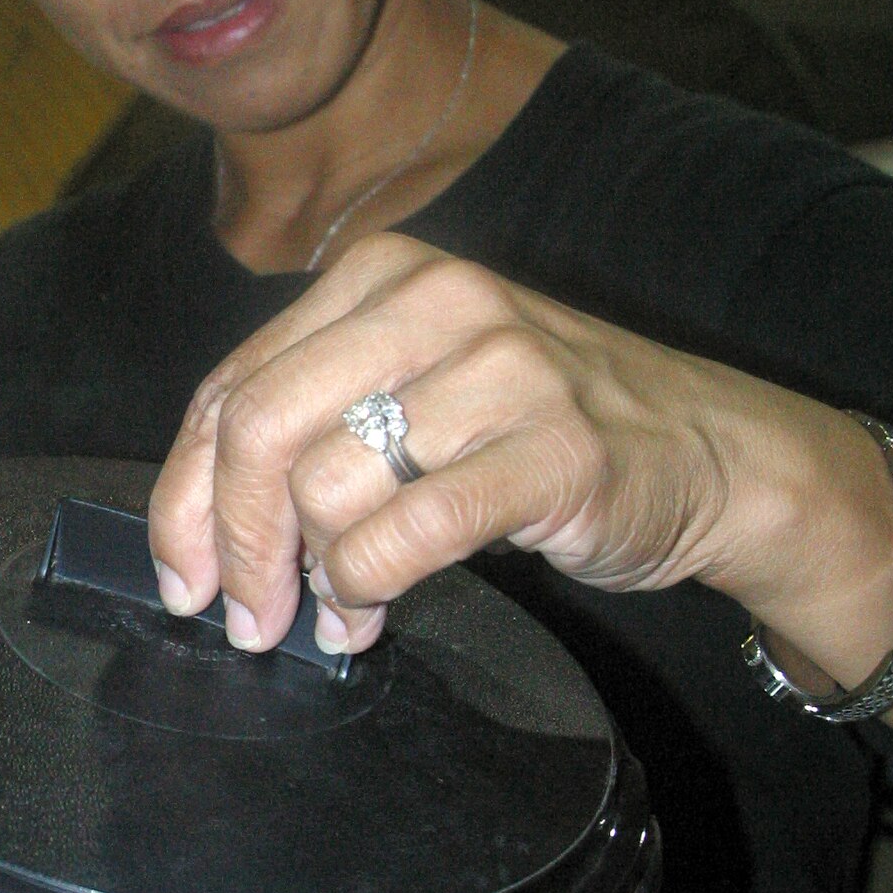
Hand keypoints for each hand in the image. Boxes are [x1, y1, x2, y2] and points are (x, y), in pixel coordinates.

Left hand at [148, 233, 892, 666]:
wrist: (713, 449)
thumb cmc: (539, 426)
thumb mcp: (414, 386)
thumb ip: (315, 423)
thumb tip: (201, 523)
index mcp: (379, 276)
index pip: (234, 386)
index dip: (183, 495)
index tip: (180, 575)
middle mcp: (434, 300)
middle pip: (261, 428)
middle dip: (231, 543)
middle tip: (241, 616)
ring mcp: (499, 369)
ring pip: (325, 484)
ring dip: (308, 576)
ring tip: (334, 610)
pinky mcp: (552, 449)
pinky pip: (404, 533)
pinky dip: (364, 588)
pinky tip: (370, 611)